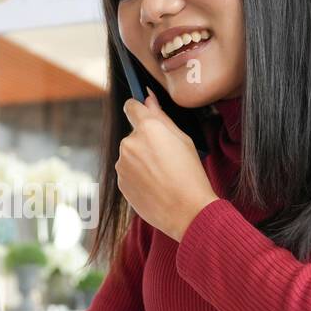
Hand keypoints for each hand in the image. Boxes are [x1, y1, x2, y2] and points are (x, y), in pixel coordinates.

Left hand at [117, 93, 218, 240]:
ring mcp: (122, 164)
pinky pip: (128, 172)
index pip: (131, 106)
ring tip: (162, 176)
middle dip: (146, 141)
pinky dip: (138, 176)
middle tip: (166, 158)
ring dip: (141, 160)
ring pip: (130, 155)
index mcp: (148, 128)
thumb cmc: (190, 174)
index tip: (143, 114)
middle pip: (134, 134)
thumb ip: (162, 117)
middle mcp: (129, 143)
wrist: (187, 211)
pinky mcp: (120, 182)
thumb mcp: (183, 140)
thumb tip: (148, 99)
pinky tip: (155, 186)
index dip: (138, 109)